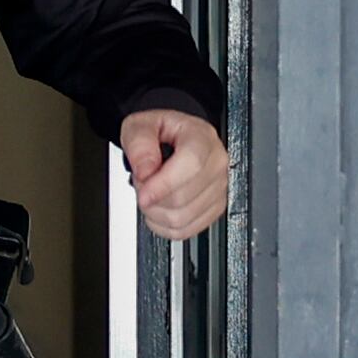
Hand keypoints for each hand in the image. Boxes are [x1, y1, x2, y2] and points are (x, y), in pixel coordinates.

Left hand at [120, 107, 229, 241]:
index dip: (164, 185)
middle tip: (141, 183)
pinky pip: (186, 230)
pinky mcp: (214, 209)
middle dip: (152, 198)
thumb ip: (139, 144)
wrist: (172, 139)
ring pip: (183, 218)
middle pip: (184, 197)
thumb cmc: (159, 132)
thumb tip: (146, 172)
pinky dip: (164, 226)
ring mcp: (218, 188)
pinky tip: (158, 209)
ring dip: (156, 213)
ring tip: (150, 193)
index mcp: (202, 138)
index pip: (192, 165)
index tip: (143, 194)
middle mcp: (216, 164)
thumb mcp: (139, 127)